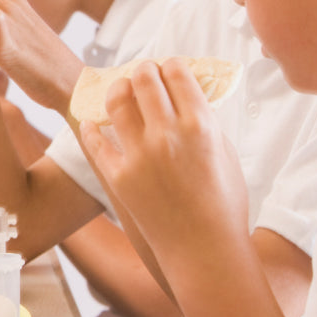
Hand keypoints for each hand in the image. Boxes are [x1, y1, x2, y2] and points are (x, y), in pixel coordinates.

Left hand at [78, 58, 249, 270]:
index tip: (167, 67)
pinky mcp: (117, 177)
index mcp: (200, 126)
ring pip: (116, 101)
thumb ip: (206, 121)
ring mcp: (138, 156)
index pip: (177, 73)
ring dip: (117, 89)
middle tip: (141, 72)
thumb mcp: (225, 153)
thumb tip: (187, 95)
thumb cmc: (223, 205)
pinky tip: (92, 122)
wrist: (204, 251)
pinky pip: (95, 141)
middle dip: (142, 69)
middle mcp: (166, 135)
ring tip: (119, 90)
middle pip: (143, 79)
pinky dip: (92, 127)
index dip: (170, 65)